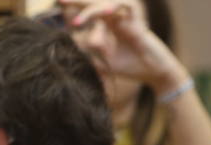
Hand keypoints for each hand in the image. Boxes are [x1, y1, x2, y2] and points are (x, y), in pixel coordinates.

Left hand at [59, 0, 188, 94]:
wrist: (152, 71)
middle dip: (77, 0)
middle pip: (94, 1)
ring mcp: (125, 17)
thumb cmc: (129, 65)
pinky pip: (127, 5)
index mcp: (105, 24)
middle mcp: (114, 17)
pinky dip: (114, 6)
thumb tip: (70, 50)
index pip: (87, 10)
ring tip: (76, 23)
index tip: (58, 4)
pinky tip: (104, 13)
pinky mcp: (137, 21)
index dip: (73, 6)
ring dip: (91, 10)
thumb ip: (88, 54)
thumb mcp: (102, 61)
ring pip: (107, 2)